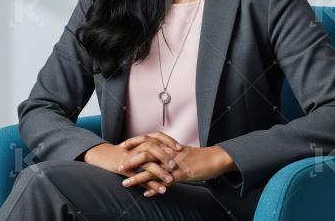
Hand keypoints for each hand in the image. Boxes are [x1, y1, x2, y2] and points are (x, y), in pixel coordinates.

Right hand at [83, 136, 182, 195]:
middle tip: (175, 165)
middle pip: (153, 148)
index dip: (169, 141)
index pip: (157, 136)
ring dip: (159, 172)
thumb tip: (168, 152)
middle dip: (165, 156)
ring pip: (147, 163)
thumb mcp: (137, 147)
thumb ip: (151, 148)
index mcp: (140, 141)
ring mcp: (130, 158)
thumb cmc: (123, 152)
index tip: (181, 148)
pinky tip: (159, 190)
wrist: (103, 155)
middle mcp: (136, 147)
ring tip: (170, 181)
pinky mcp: (124, 168)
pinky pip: (139, 177)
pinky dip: (150, 184)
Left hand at [121, 143, 236, 196]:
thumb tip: (159, 150)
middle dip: (130, 160)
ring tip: (125, 183)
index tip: (122, 145)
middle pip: (145, 153)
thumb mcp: (182, 150)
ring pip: (152, 169)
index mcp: (169, 145)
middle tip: (119, 166)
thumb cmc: (199, 156)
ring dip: (137, 178)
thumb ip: (169, 149)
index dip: (134, 141)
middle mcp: (169, 152)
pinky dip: (154, 189)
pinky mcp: (180, 175)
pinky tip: (146, 195)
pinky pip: (164, 182)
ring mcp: (174, 164)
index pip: (148, 138)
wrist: (215, 159)